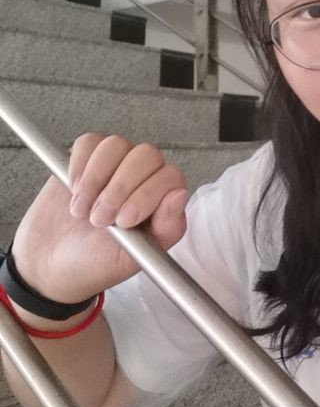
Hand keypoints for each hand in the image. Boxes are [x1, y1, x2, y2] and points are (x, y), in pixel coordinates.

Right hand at [12, 134, 188, 303]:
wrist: (52, 264)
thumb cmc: (99, 262)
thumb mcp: (139, 257)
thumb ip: (167, 227)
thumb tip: (180, 194)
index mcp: (163, 199)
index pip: (170, 177)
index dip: (147, 195)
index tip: (124, 221)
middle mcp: (144, 176)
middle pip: (146, 155)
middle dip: (119, 188)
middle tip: (99, 219)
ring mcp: (116, 163)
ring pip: (117, 144)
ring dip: (95, 179)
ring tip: (82, 211)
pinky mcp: (86, 157)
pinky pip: (89, 142)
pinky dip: (78, 166)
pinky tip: (73, 191)